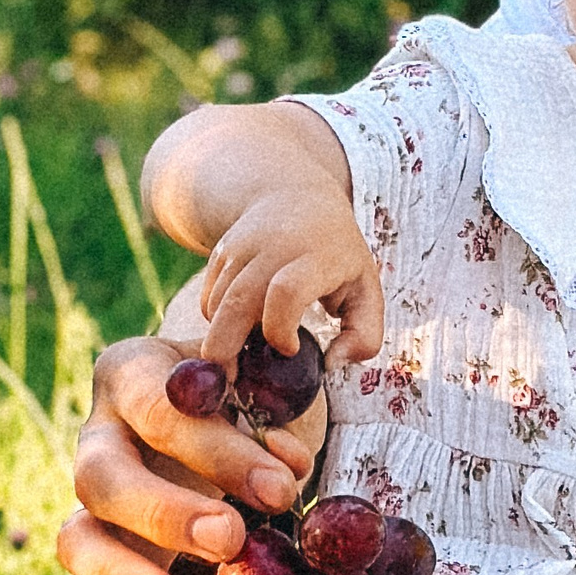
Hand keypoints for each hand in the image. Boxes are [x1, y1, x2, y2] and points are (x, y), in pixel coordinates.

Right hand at [55, 332, 318, 574]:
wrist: (238, 404)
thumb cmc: (253, 386)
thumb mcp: (268, 380)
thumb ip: (276, 413)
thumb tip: (286, 465)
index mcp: (135, 376)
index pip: (159, 410)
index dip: (216, 449)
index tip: (282, 483)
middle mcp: (101, 440)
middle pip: (100, 479)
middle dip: (162, 513)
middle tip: (227, 538)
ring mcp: (98, 508)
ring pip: (79, 545)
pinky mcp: (112, 567)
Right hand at [197, 190, 383, 370]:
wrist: (294, 194)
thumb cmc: (338, 252)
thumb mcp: (367, 287)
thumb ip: (366, 334)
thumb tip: (332, 364)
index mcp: (316, 256)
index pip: (286, 292)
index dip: (281, 329)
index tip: (291, 350)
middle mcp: (272, 248)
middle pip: (237, 302)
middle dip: (228, 348)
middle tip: (235, 380)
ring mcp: (240, 249)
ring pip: (216, 305)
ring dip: (225, 338)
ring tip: (246, 354)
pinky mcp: (218, 254)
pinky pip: (208, 299)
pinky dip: (218, 322)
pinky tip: (242, 328)